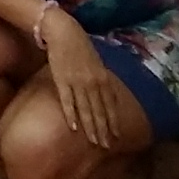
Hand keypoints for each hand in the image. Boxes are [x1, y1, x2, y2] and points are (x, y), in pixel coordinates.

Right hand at [35, 9, 125, 152]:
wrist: (64, 32)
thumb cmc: (80, 46)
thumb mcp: (97, 62)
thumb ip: (102, 79)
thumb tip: (109, 94)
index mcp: (103, 78)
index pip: (110, 105)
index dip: (113, 122)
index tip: (117, 136)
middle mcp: (93, 83)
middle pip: (99, 111)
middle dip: (104, 129)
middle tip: (107, 146)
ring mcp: (77, 82)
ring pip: (86, 109)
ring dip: (90, 127)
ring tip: (94, 142)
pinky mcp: (62, 81)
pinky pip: (67, 101)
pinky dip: (71, 115)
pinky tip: (73, 127)